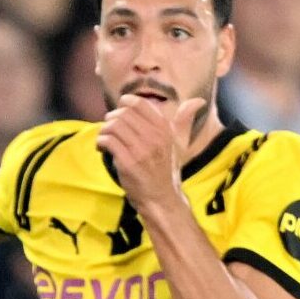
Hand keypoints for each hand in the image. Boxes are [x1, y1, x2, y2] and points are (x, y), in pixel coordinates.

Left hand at [96, 95, 207, 213]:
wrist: (161, 198)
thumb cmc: (167, 170)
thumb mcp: (179, 142)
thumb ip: (184, 120)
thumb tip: (198, 101)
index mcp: (165, 128)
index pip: (139, 104)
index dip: (125, 102)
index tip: (119, 110)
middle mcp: (154, 136)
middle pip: (123, 114)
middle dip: (111, 118)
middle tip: (109, 129)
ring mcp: (141, 149)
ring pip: (113, 126)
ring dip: (103, 130)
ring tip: (104, 138)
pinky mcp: (128, 162)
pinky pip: (108, 141)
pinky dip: (100, 142)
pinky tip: (102, 148)